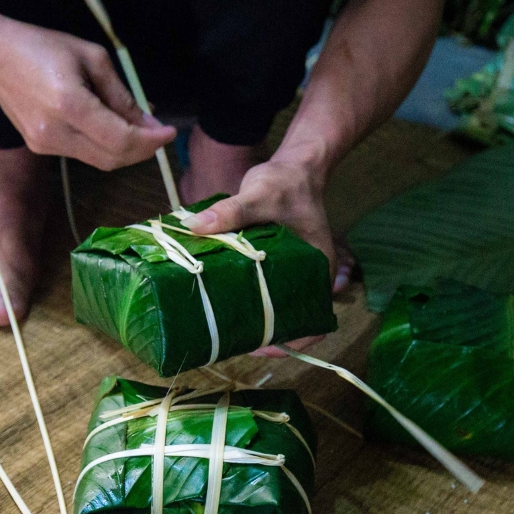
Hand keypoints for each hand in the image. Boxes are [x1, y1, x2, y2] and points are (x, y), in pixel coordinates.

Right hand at [0, 16, 175, 169]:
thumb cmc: (42, 47)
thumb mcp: (92, 58)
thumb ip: (121, 95)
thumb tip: (148, 123)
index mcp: (70, 105)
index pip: (121, 140)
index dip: (150, 142)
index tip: (169, 132)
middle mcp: (56, 133)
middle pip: (112, 159)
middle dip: (142, 150)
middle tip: (158, 133)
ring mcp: (45, 145)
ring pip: (99, 161)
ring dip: (124, 150)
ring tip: (137, 128)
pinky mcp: (40, 148)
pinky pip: (82, 154)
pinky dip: (103, 146)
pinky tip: (109, 127)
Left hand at [180, 155, 353, 356]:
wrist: (291, 166)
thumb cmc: (285, 182)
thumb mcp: (259, 193)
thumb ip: (230, 211)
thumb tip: (194, 226)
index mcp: (319, 269)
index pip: (314, 320)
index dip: (292, 341)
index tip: (261, 347)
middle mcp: (310, 277)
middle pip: (292, 321)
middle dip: (265, 337)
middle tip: (233, 342)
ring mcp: (293, 274)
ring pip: (277, 310)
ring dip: (256, 322)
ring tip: (225, 330)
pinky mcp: (276, 268)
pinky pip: (264, 293)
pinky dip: (248, 302)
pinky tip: (223, 305)